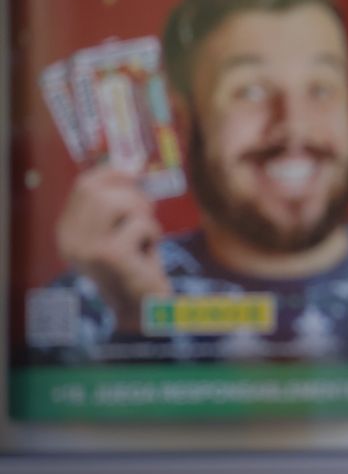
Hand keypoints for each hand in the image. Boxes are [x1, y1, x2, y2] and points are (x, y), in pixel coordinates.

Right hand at [56, 165, 169, 333]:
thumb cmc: (136, 264)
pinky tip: (150, 252)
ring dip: (142, 214)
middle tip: (147, 210)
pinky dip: (153, 234)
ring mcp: (87, 248)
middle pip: (99, 191)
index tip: (133, 171)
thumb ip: (118, 202)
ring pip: (118, 203)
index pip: (83, 187)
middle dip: (131, 194)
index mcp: (68, 233)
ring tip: (146, 235)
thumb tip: (130, 166)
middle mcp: (70, 241)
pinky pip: (140, 225)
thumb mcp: (120, 230)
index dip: (110, 173)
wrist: (142, 307)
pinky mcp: (111, 256)